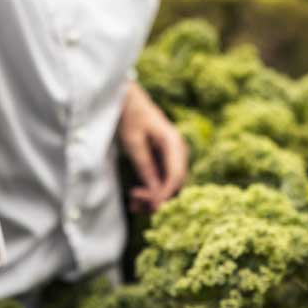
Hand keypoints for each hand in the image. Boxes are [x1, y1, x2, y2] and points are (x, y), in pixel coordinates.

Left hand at [118, 82, 187, 210]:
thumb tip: (154, 193)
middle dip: (157, 198)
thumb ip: (144, 166)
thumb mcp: (133, 143)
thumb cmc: (130, 117)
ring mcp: (172, 157)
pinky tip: (135, 200)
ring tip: (132, 205)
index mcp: (173, 144)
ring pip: (169, 186)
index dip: (165, 194)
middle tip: (133, 202)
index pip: (176, 175)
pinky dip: (151, 192)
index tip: (150, 205)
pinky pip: (162, 181)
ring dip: (153, 199)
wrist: (129, 101)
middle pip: (176, 184)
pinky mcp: (164, 161)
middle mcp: (178, 152)